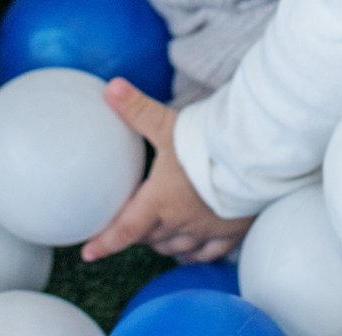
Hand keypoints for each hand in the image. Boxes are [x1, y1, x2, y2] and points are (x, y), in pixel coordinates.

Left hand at [82, 80, 251, 263]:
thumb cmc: (208, 143)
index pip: (125, 230)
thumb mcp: (167, 124)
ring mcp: (206, 231)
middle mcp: (180, 222)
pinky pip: (208, 253)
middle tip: (131, 224)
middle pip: (151, 238)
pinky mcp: (230, 232)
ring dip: (163, 244)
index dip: (105, 243)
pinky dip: (195, 255)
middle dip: (139, 233)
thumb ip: (137, 110)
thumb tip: (111, 88)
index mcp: (160, 202)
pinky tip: (190, 252)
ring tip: (157, 236)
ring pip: (176, 249)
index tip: (88, 253)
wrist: (253, 157)